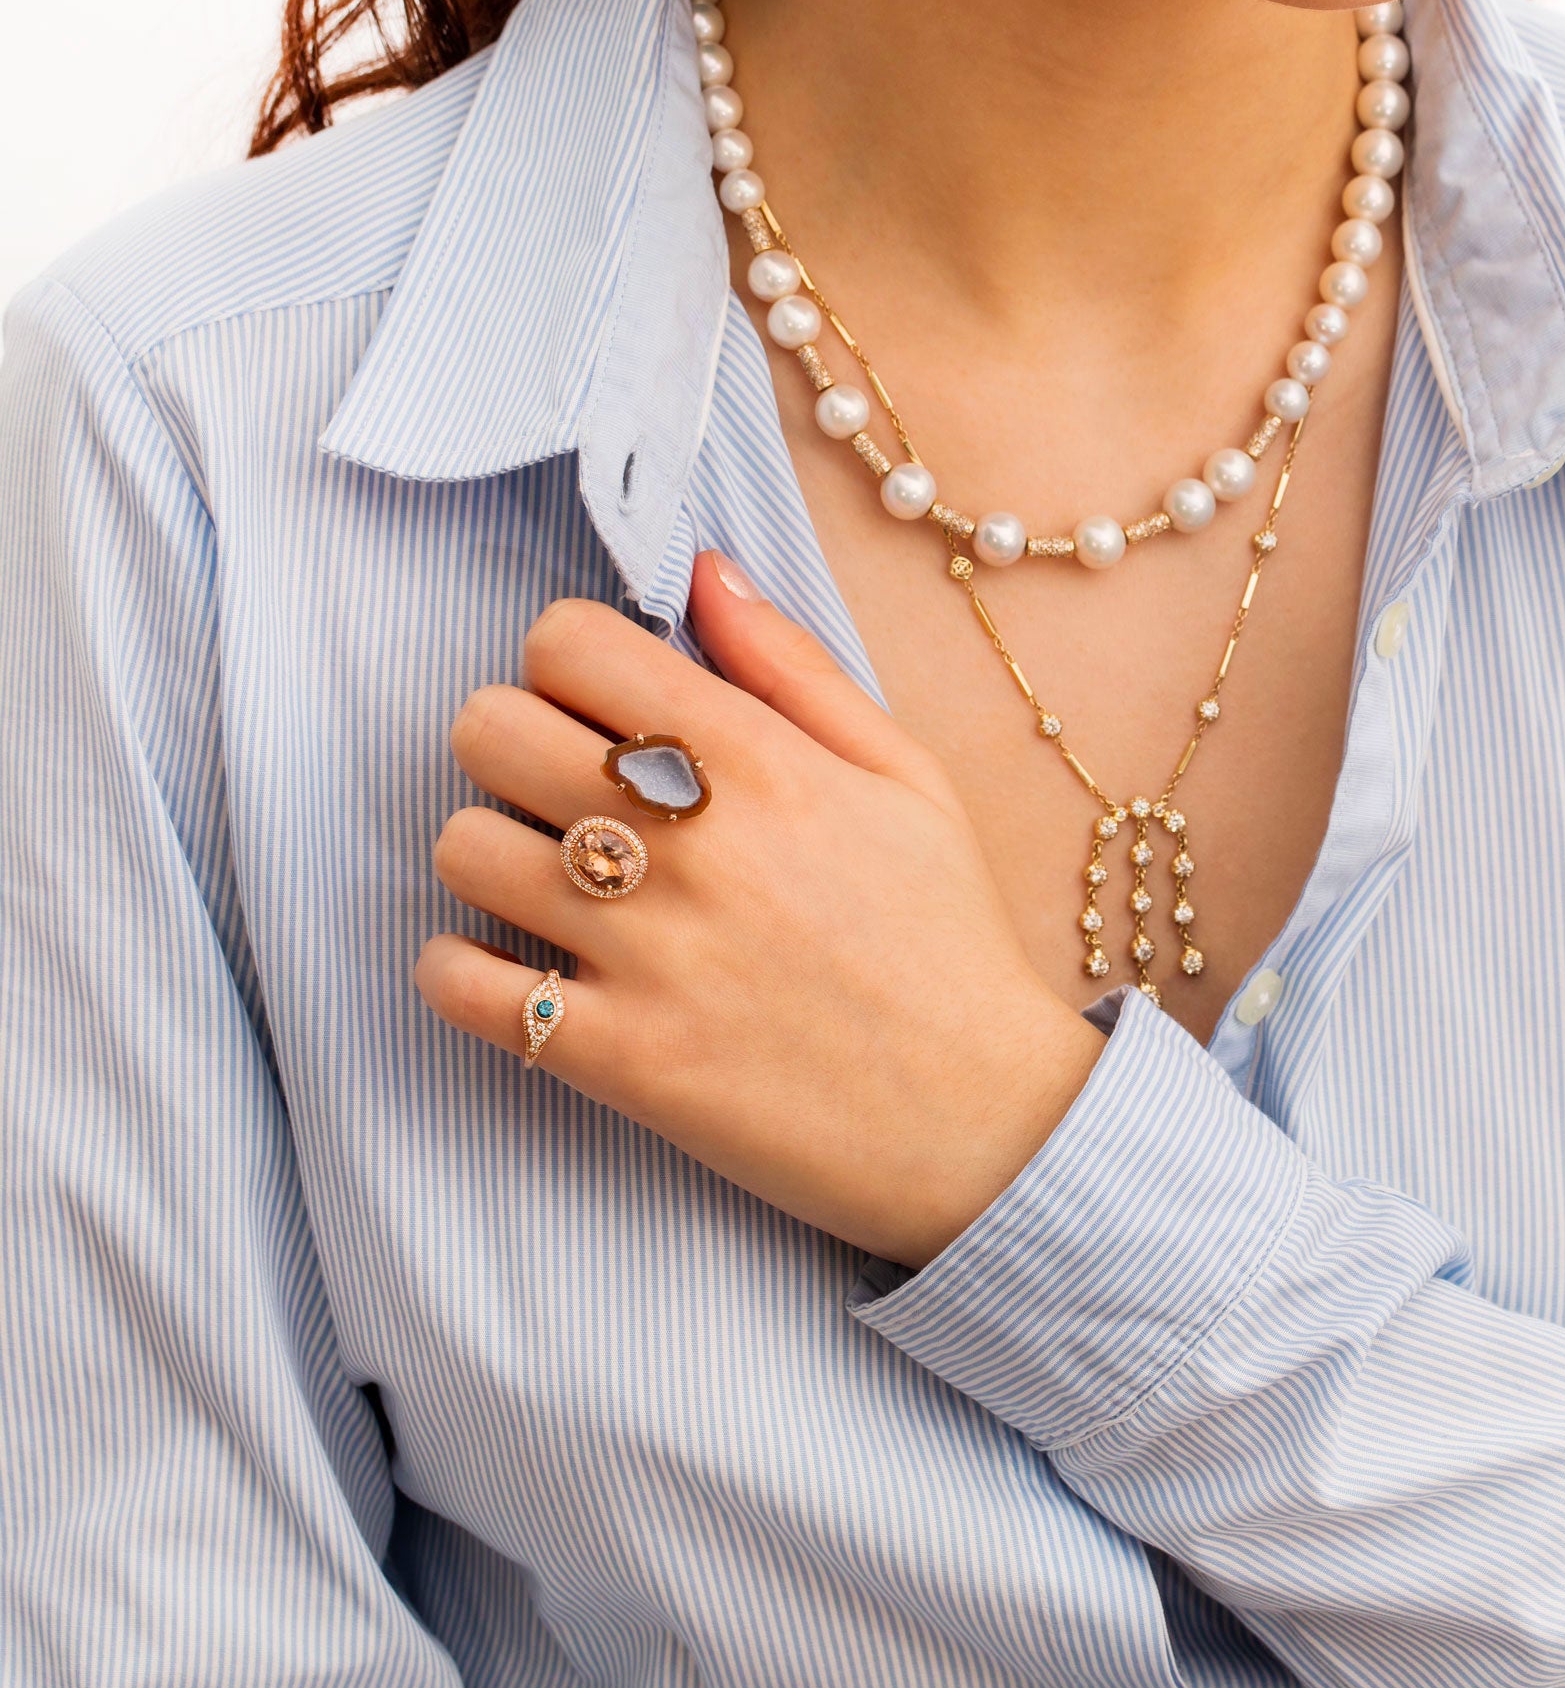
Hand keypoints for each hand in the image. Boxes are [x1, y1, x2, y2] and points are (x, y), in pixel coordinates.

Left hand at [414, 552, 1105, 1266]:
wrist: (983, 1119)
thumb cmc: (947, 937)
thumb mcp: (906, 775)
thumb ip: (795, 666)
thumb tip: (704, 568)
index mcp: (759, 762)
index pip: (568, 642)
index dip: (566, 659)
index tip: (599, 702)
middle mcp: (689, 843)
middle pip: (487, 728)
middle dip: (512, 742)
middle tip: (563, 787)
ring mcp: (646, 954)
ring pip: (460, 847)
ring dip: (491, 852)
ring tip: (552, 879)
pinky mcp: (618, 1058)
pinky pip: (458, 987)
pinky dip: (465, 971)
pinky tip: (522, 968)